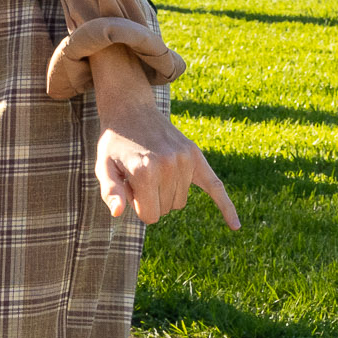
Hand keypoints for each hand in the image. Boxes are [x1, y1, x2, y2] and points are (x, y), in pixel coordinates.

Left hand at [92, 52, 240, 228]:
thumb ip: (110, 191)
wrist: (131, 111)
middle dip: (150, 199)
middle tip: (137, 176)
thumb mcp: (103, 167)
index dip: (137, 207)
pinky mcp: (196, 156)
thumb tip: (119, 212)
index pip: (150, 216)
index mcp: (145, 171)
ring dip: (166, 194)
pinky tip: (235, 226)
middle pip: (166, 209)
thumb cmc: (114, 145)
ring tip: (152, 169)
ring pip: (180, 202)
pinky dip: (226, 207)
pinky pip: (216, 186)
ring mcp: (185, 160)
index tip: (128, 190)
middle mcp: (169, 166)